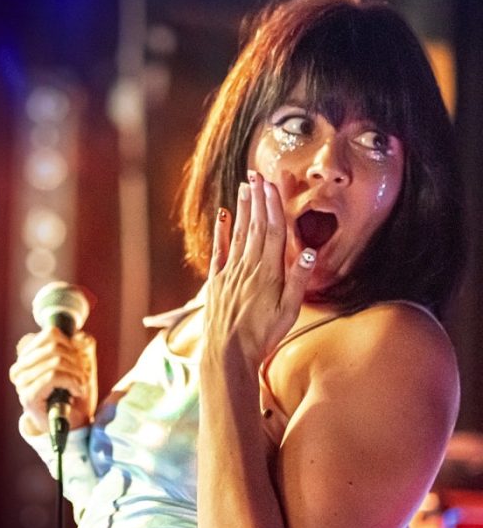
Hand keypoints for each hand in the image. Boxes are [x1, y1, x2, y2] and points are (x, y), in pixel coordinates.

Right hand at [9, 328, 96, 433]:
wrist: (69, 426)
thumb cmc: (73, 394)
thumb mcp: (79, 366)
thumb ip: (80, 349)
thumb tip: (82, 337)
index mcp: (27, 356)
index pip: (50, 334)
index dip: (71, 344)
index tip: (78, 360)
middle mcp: (19, 368)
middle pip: (54, 346)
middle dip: (75, 360)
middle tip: (82, 376)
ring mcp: (21, 383)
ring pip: (55, 361)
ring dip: (76, 373)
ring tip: (81, 385)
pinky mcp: (28, 396)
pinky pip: (53, 376)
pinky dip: (71, 382)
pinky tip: (77, 391)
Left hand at [205, 171, 315, 366]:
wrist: (228, 354)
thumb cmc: (263, 335)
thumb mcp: (289, 311)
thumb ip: (299, 279)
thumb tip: (310, 250)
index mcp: (269, 272)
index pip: (273, 230)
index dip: (273, 205)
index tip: (272, 183)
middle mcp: (248, 267)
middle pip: (255, 226)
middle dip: (257, 199)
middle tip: (257, 174)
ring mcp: (230, 273)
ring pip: (238, 234)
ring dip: (242, 209)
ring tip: (244, 187)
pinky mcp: (217, 282)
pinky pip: (220, 251)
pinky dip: (221, 232)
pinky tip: (223, 216)